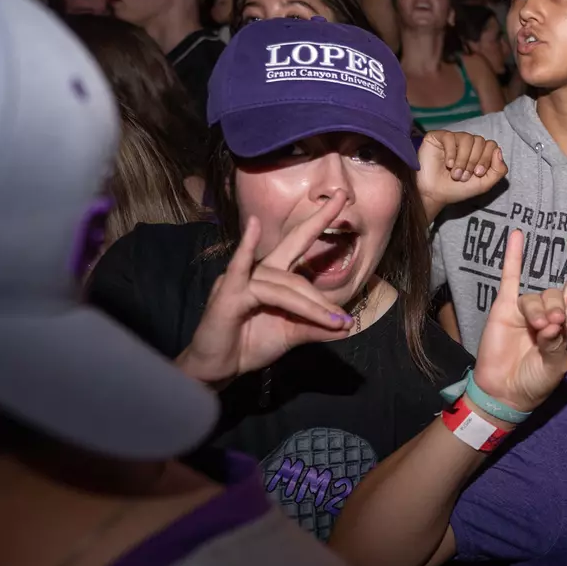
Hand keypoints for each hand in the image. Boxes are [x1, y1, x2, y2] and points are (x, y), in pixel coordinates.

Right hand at [176, 201, 352, 385]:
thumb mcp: (291, 335)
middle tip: (342, 197)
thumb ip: (316, 327)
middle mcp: (260, 271)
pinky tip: (252, 229)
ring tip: (337, 322)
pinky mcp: (229, 293)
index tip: (342, 199)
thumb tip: (348, 325)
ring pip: (287, 284)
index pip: (300, 245)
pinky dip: (246, 250)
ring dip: (314, 305)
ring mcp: (242, 280)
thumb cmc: (250, 345)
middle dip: (318, 219)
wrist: (218, 368)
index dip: (319, 222)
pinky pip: (242, 271)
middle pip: (293, 243)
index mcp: (274, 276)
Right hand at [416, 131, 506, 212]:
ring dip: (463, 159)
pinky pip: (450, 137)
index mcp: (479, 152)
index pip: (491, 145)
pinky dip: (451, 152)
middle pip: (480, 141)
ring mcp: (453, 139)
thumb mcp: (484, 184)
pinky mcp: (438, 137)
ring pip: (467, 138)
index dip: (486, 159)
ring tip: (455, 173)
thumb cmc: (458, 189)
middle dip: (474, 161)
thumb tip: (499, 150)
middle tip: (464, 176)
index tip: (477, 174)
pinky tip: (447, 164)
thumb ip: (498, 170)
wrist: (434, 194)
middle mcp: (467, 143)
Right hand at [471, 218, 566, 413]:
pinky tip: (516, 236)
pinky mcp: (504, 308)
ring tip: (535, 330)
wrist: (505, 392)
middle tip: (550, 328)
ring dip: (536, 312)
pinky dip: (513, 258)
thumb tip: (551, 322)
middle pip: (558, 293)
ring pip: (535, 297)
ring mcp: (526, 308)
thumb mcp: (554, 365)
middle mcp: (550, 310)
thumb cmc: (536, 381)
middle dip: (556, 308)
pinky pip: (510, 278)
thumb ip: (554, 343)